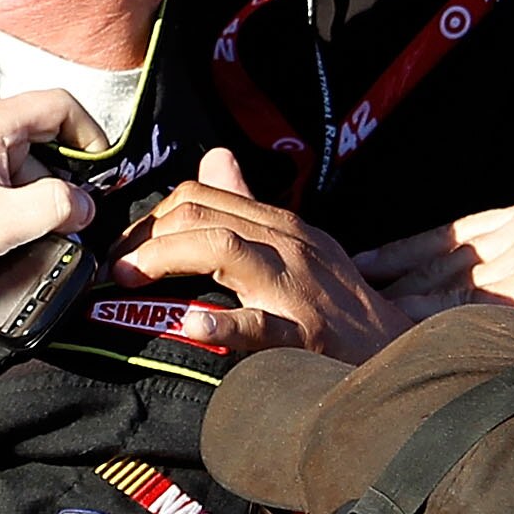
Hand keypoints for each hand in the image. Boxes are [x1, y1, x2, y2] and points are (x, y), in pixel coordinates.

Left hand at [0, 90, 104, 294]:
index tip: (102, 169)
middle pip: (31, 138)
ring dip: (18, 196)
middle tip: (60, 223)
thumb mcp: (3, 226)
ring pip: (1, 160)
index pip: (58, 105)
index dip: (91, 134)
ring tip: (13, 239)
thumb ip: (56, 208)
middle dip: (52, 180)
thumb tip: (83, 204)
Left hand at [107, 147, 409, 359]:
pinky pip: (257, 325)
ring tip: (127, 278)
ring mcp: (296, 288)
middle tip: (112, 267)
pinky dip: (219, 323)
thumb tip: (215, 158)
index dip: (153, 215)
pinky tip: (187, 324)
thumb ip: (252, 206)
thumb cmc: (343, 306)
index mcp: (283, 225)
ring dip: (164, 258)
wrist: (401, 356)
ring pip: (222, 248)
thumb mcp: (302, 246)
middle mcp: (288, 245)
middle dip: (146, 235)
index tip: (126, 246)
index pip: (204, 195)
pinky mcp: (305, 336)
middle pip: (203, 213)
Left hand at [355, 189, 513, 392]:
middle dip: (396, 273)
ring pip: (452, 279)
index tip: (368, 265)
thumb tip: (475, 307)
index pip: (459, 231)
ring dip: (406, 302)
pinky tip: (400, 337)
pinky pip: (471, 307)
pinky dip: (433, 323)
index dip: (408, 250)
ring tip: (362, 319)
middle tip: (350, 292)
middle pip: (446, 250)